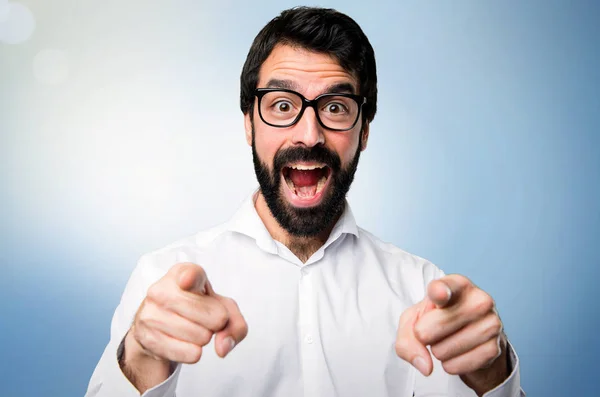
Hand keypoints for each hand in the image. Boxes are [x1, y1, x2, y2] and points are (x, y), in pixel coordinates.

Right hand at [127, 262, 247, 364]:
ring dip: (204, 339)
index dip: (191, 279)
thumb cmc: (195, 308)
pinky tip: (183, 342)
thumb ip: (235, 323)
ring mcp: (150, 314)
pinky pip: (189, 354)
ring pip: (202, 337)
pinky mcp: (147, 338)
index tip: (187, 281)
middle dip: (216, 323)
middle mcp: (162, 289)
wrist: (158, 326)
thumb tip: (222, 347)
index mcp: (181, 273)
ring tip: (192, 328)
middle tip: (204, 318)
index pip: (189, 275)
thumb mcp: (221, 307)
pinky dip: (194, 353)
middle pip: (213, 317)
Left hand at [395, 275, 507, 394]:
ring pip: (442, 350)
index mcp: (457, 284)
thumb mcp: (413, 321)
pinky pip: (454, 366)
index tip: (439, 294)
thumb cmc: (436, 320)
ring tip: (449, 339)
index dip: (439, 292)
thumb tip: (426, 366)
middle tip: (435, 329)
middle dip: (424, 335)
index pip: (445, 288)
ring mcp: (491, 324)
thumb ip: (407, 339)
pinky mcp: (494, 349)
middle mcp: (478, 300)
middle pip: (433, 327)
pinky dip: (449, 364)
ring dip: (438, 351)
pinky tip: (459, 352)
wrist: (471, 337)